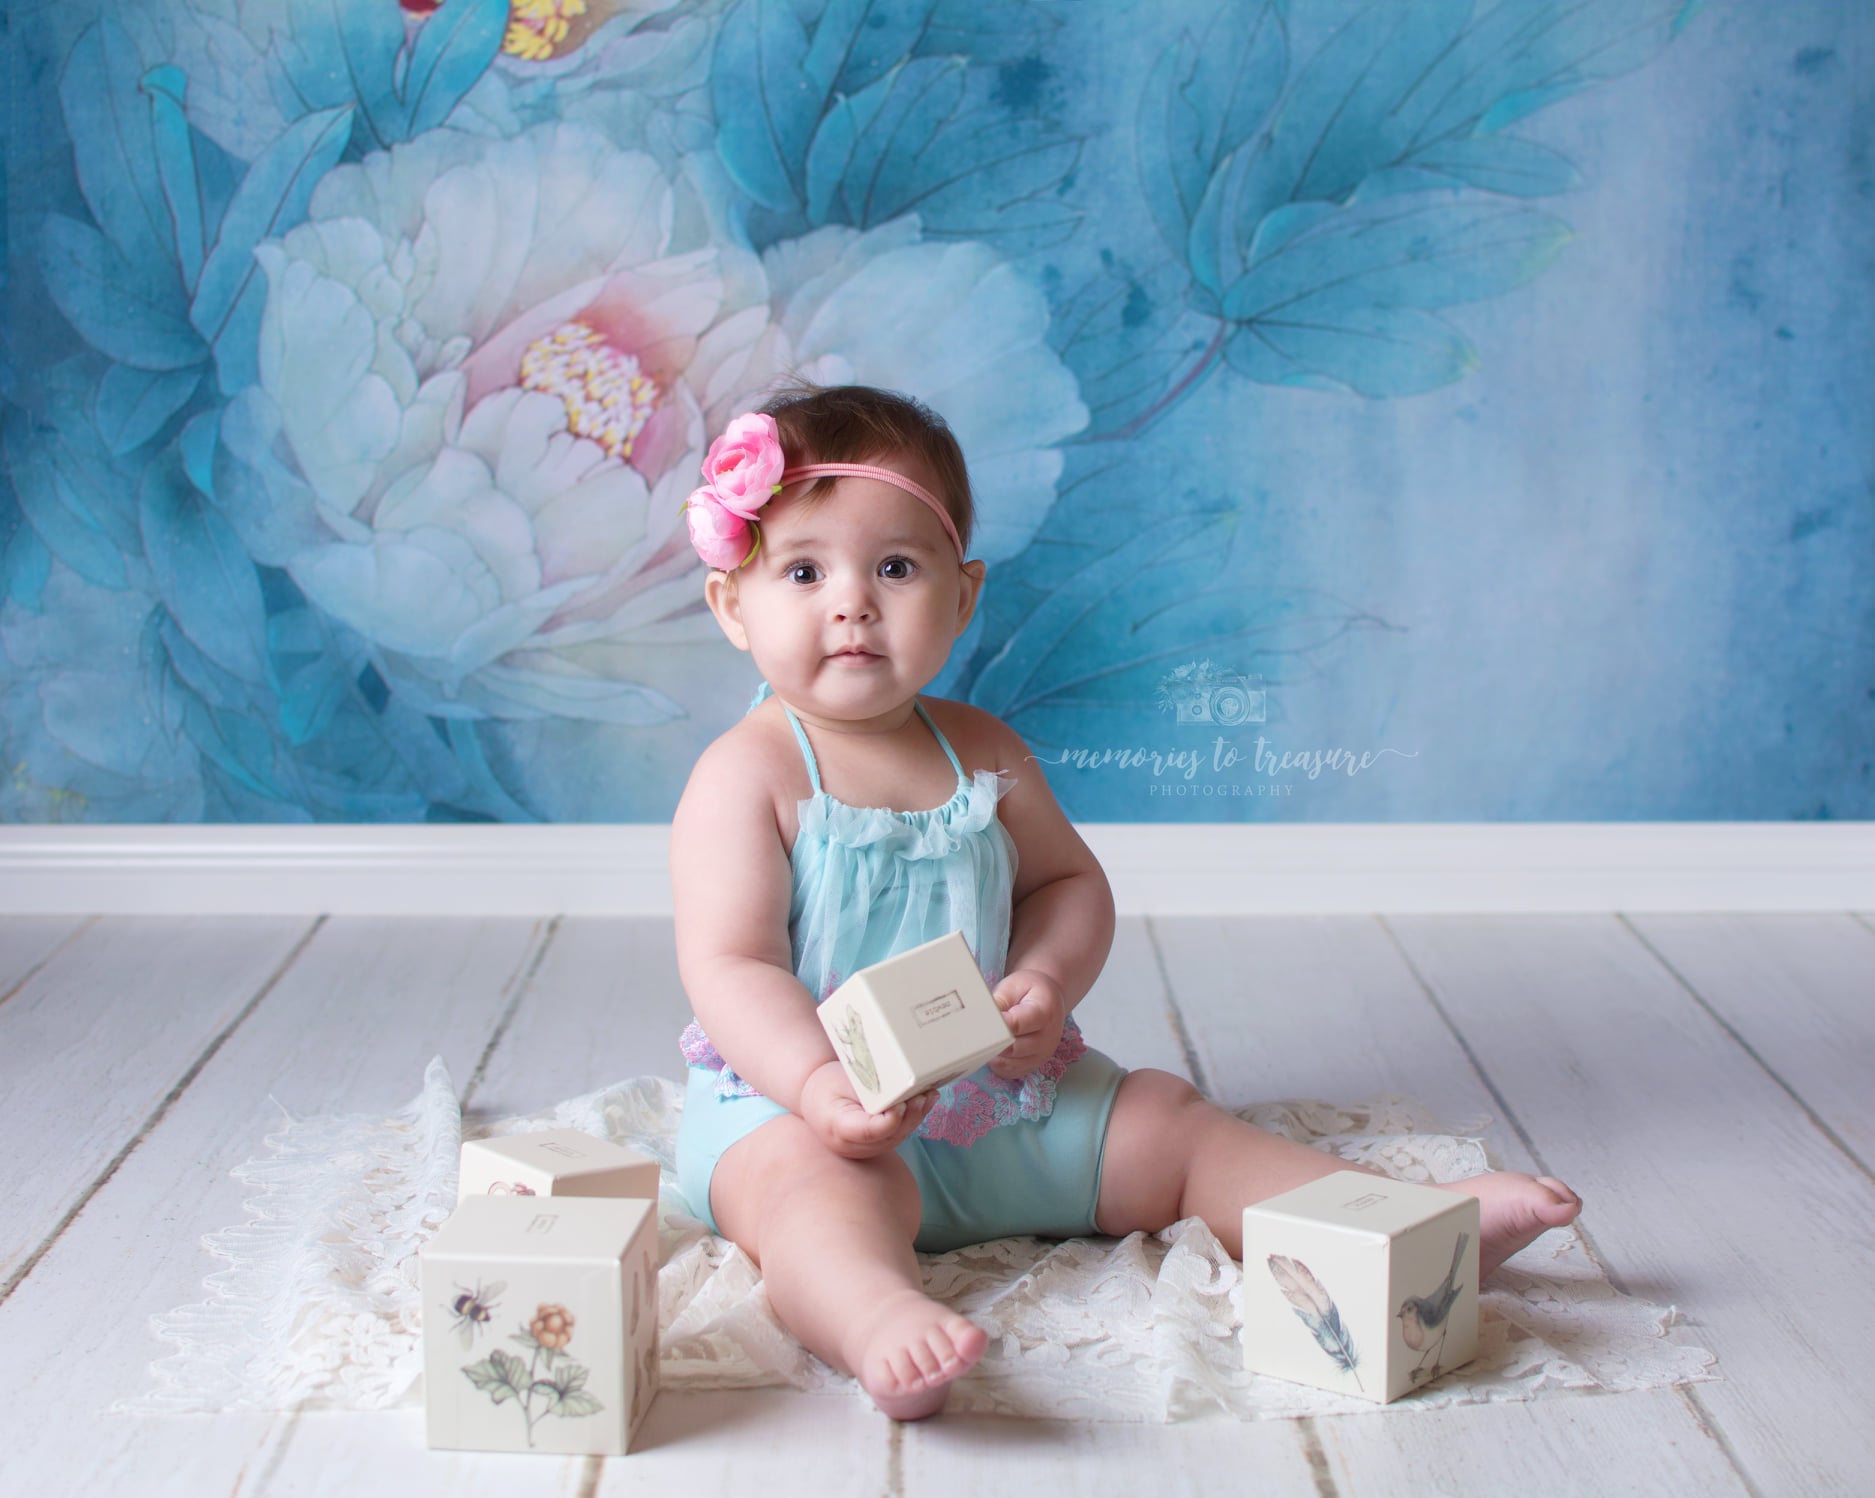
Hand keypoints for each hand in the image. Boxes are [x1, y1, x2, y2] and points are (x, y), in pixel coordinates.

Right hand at [799, 1060, 936, 1159]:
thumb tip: (899, 1088)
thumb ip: (869, 1087)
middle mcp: (851, 1146)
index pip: (869, 1131)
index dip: (890, 1121)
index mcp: (838, 1128)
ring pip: (896, 1137)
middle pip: (887, 1136)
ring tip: (928, 1096)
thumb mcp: (843, 1081)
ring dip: (915, 1118)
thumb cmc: (827, 1086)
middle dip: (909, 1117)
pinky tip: (925, 1102)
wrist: (815, 1100)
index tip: (902, 1104)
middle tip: (923, 1096)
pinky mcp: (875, 1147)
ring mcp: (864, 1150)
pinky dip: (911, 1119)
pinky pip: (897, 1135)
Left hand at [988, 969, 1065, 1079]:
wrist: (1049, 999)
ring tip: (985, 1035)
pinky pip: (1007, 1071)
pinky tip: (993, 1046)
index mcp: (1045, 1012)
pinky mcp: (1032, 1066)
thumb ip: (998, 1002)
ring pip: (1006, 1063)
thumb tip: (981, 1019)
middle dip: (990, 1040)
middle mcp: (1048, 1038)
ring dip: (991, 1052)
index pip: (1015, 1025)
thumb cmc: (1030, 989)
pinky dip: (996, 1061)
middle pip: (1011, 1048)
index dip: (994, 1026)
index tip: (978, 1022)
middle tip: (974, 1030)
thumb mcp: (1014, 985)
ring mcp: (1041, 1055)